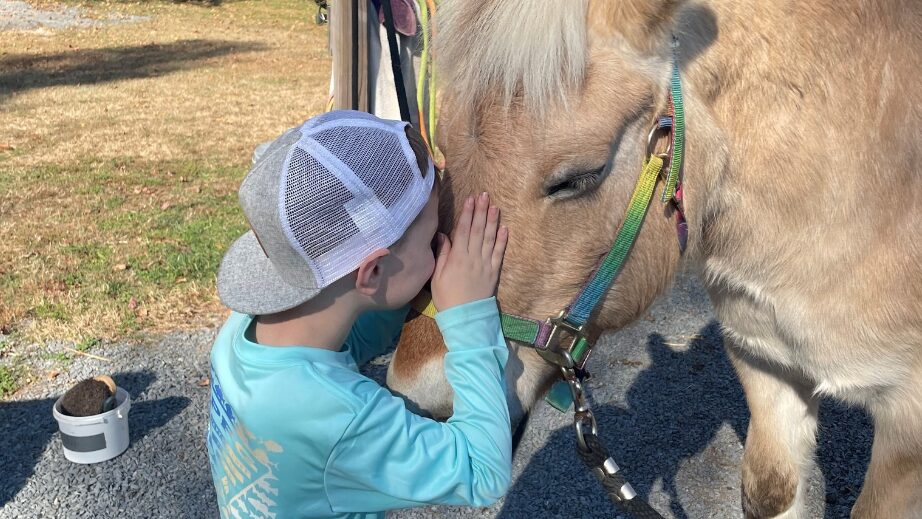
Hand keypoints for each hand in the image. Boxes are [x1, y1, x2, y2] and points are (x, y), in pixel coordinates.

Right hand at [431, 192, 507, 310]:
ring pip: (490, 238)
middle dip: (481, 211)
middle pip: (478, 229)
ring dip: (493, 221)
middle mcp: (473, 256)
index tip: (470, 199)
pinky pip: (499, 253)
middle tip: (485, 195)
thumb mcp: (437, 276)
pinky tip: (504, 228)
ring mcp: (485, 263)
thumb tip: (443, 235)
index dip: (467, 213)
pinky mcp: (494, 272)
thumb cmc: (447, 297)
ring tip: (495, 207)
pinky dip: (502, 240)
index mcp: (457, 256)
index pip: (463, 229)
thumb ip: (442, 254)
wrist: (465, 317)